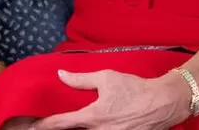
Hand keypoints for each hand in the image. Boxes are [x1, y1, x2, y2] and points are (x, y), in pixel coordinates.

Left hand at [30, 69, 190, 129]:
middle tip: (46, 127)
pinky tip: (92, 127)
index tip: (33, 126)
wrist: (165, 102)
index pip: (63, 123)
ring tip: (67, 128)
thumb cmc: (134, 88)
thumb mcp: (105, 78)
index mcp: (93, 117)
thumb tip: (60, 74)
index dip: (46, 125)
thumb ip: (80, 79)